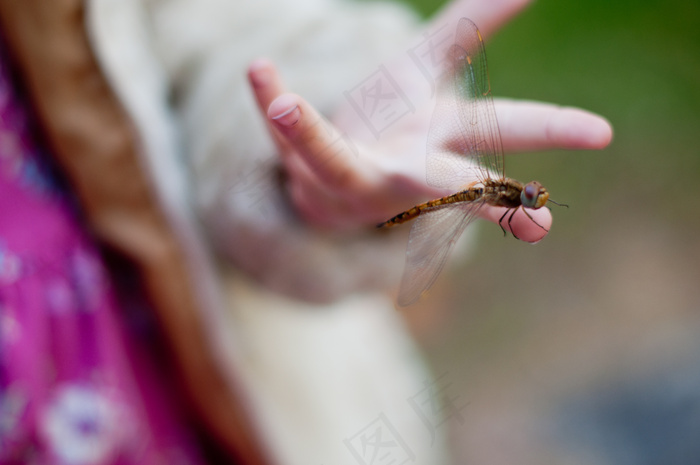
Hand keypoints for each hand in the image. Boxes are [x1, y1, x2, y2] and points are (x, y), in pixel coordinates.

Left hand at [247, 0, 611, 241]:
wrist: (334, 187)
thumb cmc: (395, 129)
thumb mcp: (433, 67)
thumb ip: (475, 21)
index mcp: (444, 142)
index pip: (505, 130)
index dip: (554, 129)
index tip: (601, 133)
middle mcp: (405, 167)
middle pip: (442, 179)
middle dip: (479, 193)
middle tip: (528, 220)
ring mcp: (350, 171)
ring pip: (335, 162)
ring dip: (313, 136)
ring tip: (290, 107)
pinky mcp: (302, 159)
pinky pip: (282, 131)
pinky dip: (268, 99)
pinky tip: (261, 70)